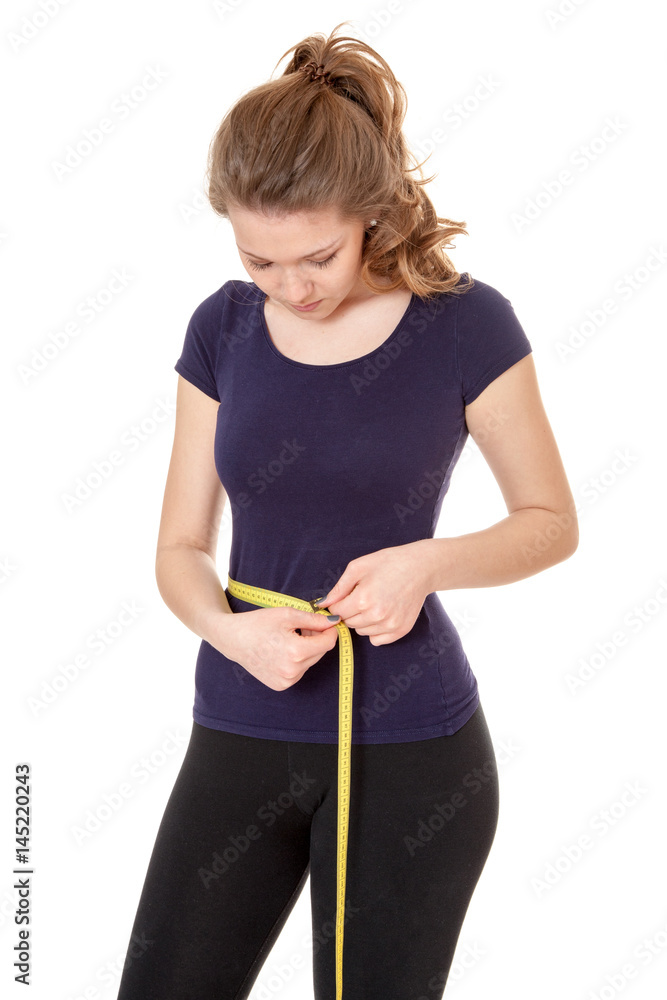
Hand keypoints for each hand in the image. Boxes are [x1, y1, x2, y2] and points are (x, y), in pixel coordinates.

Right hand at [215, 606, 339, 690]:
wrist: (233, 639)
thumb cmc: (258, 623)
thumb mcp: (288, 614)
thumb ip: (315, 620)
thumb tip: (335, 622)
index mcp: (296, 652)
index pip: (328, 643)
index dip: (330, 630)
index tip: (325, 622)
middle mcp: (293, 671)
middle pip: (320, 652)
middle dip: (316, 639)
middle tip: (301, 628)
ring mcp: (286, 681)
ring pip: (310, 662)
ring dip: (307, 650)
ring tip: (289, 638)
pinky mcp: (281, 686)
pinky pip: (299, 671)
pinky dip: (297, 660)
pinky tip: (282, 650)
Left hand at [313, 541, 432, 645]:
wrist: (420, 568)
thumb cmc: (389, 563)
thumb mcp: (358, 567)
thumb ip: (339, 588)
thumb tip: (323, 604)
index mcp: (363, 599)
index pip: (337, 612)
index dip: (337, 603)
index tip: (345, 597)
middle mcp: (376, 615)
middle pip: (348, 622)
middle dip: (350, 611)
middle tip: (362, 597)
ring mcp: (389, 625)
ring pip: (361, 632)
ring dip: (362, 621)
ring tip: (374, 603)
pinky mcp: (400, 630)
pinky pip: (376, 640)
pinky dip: (375, 630)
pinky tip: (381, 615)